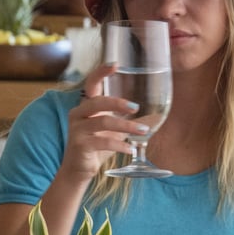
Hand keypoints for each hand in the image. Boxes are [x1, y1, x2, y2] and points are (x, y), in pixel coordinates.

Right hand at [61, 64, 144, 179]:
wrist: (79, 170)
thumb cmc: (97, 146)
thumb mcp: (113, 131)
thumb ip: (127, 121)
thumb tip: (156, 115)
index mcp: (86, 107)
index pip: (91, 84)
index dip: (101, 73)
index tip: (116, 64)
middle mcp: (78, 114)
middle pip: (98, 101)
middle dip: (118, 103)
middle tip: (136, 108)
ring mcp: (77, 129)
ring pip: (103, 122)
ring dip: (126, 127)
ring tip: (143, 131)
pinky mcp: (79, 145)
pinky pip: (103, 142)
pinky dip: (119, 145)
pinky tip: (130, 149)